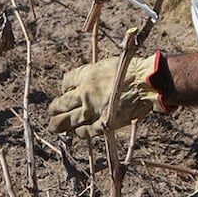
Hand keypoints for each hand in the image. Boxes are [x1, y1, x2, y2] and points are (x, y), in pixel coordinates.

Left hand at [48, 52, 173, 137]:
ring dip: (59, 124)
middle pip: (61, 103)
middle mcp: (85, 93)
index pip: (66, 82)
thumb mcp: (106, 64)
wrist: (146, 82)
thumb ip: (94, 74)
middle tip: (52, 111)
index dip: (64, 88)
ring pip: (69, 120)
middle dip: (55, 108)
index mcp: (86, 75)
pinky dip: (80, 132)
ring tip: (54, 126)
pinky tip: (77, 132)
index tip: (66, 91)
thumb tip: (86, 81)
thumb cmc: (130, 69)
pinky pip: (86, 131)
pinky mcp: (104, 122)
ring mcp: (93, 109)